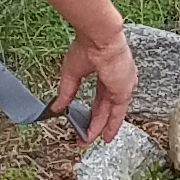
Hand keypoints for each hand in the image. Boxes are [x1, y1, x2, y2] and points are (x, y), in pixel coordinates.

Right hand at [55, 23, 138, 144]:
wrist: (99, 38)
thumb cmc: (87, 46)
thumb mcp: (72, 74)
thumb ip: (66, 93)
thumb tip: (56, 107)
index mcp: (107, 73)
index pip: (100, 98)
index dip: (92, 112)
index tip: (84, 124)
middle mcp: (118, 81)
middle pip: (106, 108)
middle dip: (95, 124)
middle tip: (86, 137)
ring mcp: (123, 86)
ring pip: (112, 113)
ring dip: (101, 128)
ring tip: (92, 140)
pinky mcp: (123, 91)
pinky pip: (118, 113)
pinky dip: (111, 125)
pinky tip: (105, 136)